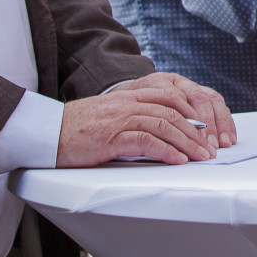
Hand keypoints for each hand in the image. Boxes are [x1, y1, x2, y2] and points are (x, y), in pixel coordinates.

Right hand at [55, 73, 236, 165]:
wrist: (46, 132)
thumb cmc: (74, 128)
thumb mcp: (106, 115)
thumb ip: (130, 116)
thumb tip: (154, 132)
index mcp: (127, 96)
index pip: (169, 97)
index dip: (191, 112)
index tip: (204, 128)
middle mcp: (127, 104)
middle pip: (172, 112)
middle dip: (195, 130)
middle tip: (209, 147)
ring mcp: (120, 119)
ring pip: (164, 125)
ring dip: (187, 142)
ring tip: (201, 156)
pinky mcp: (112, 137)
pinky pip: (147, 141)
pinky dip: (167, 151)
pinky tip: (178, 161)